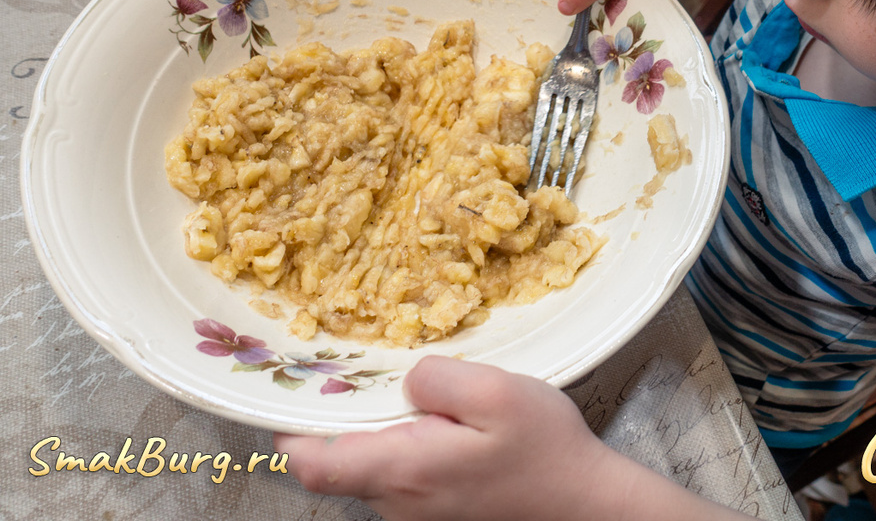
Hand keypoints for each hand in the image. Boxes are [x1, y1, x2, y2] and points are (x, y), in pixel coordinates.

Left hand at [274, 356, 622, 520]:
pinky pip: (399, 473)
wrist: (585, 503)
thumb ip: (436, 377)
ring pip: (369, 464)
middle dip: (343, 414)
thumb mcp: (496, 391)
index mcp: (403, 469)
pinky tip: (442, 420)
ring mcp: (416, 511)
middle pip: (336, 459)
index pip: (312, 462)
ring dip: (379, 428)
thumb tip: (403, 379)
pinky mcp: (435, 511)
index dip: (288, 426)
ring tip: (417, 393)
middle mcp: (398, 500)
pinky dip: (405, 442)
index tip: (291, 385)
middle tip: (364, 369)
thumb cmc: (544, 449)